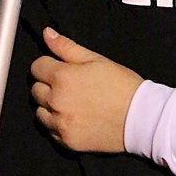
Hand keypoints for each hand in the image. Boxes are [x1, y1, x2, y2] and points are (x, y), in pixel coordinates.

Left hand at [31, 29, 142, 152]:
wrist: (139, 117)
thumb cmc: (121, 85)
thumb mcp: (96, 59)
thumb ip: (67, 46)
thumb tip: (47, 34)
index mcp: (62, 77)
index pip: (37, 67)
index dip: (49, 64)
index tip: (61, 68)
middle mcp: (56, 101)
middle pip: (35, 89)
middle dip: (49, 85)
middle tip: (71, 85)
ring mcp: (59, 123)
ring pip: (40, 111)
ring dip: (50, 105)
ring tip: (73, 102)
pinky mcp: (65, 140)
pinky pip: (50, 130)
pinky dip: (58, 123)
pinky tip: (76, 116)